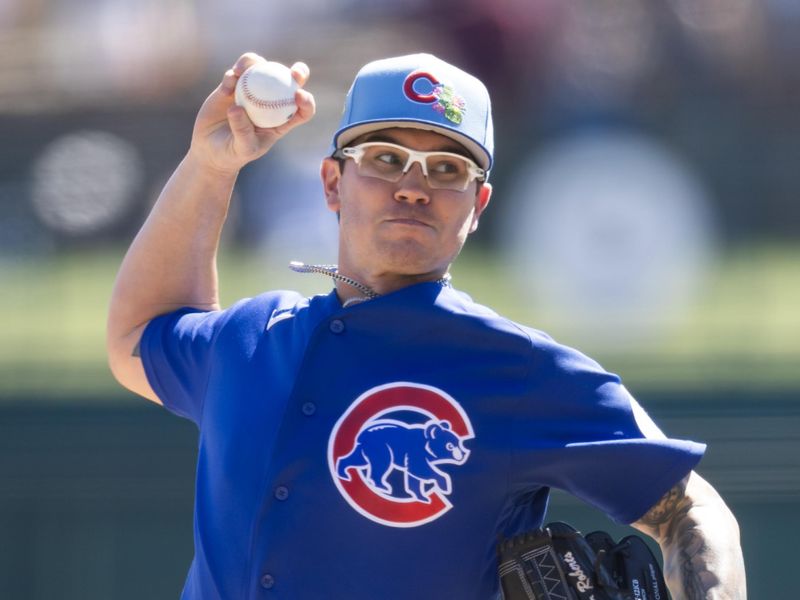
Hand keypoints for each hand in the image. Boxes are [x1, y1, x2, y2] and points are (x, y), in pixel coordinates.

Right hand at [188, 52, 314, 175]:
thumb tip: (237, 108)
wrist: (211, 148)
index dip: (307, 102)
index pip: (302, 110)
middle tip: (294, 72)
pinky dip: (232, 76)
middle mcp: (271, 101)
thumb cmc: (233, 153)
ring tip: (242, 71)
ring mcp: (252, 90)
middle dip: (299, 72)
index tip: (299, 95)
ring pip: (260, 68)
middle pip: (290, 82)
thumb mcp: (242, 148)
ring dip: (255, 63)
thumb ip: (242, 131)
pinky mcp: (233, 86)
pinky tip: (226, 86)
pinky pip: (235, 73)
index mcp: (281, 120)